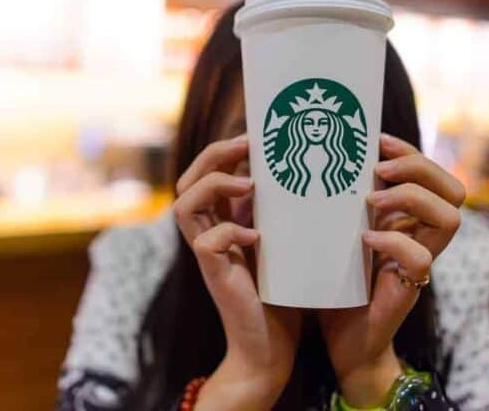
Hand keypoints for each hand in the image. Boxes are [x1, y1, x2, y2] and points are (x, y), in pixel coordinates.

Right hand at [173, 134, 301, 409]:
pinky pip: (206, 242)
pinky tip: (258, 236)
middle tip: (246, 146)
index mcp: (222, 222)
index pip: (205, 174)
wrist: (270, 349)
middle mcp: (208, 234)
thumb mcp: (282, 244)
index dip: (224, 151)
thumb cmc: (282, 296)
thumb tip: (304, 176)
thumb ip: (280, 215)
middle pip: (186, 181)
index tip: (256, 139)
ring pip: (184, 203)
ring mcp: (207, 255)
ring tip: (249, 184)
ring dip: (214, 185)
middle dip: (213, 156)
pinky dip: (230, 232)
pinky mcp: (214, 275)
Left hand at [318, 134, 465, 406]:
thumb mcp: (336, 234)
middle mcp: (419, 236)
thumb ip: (338, 204)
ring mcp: (418, 262)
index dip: (409, 152)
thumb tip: (313, 160)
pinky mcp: (409, 290)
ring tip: (372, 200)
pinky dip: (394, 243)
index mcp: (405, 219)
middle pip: (454, 190)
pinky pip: (421, 259)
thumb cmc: (334, 282)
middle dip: (419, 168)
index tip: (376, 140)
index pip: (431, 174)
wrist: (342, 339)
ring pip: (451, 219)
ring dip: (411, 199)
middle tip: (378, 170)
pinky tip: (365, 240)